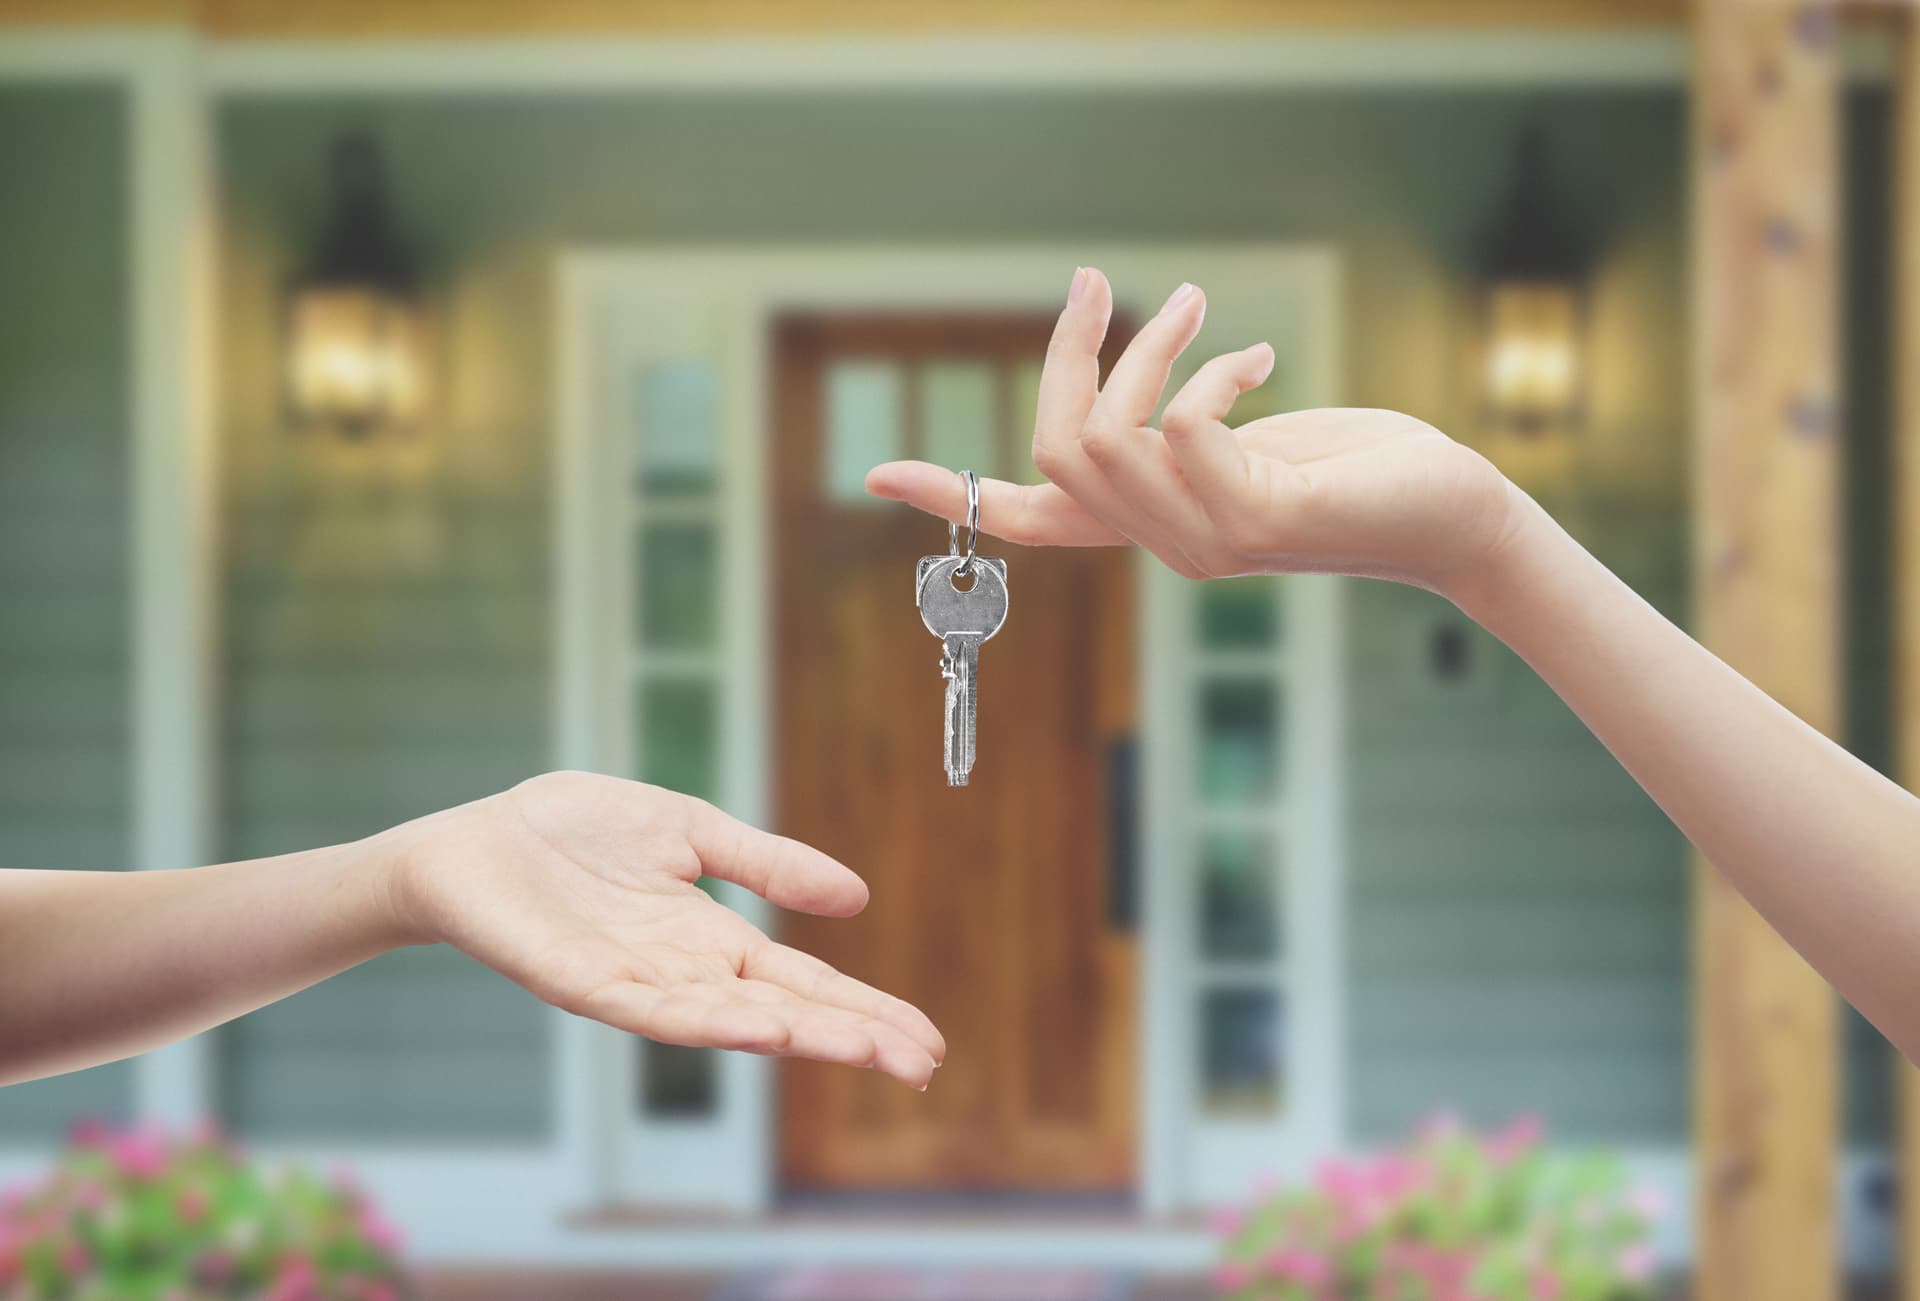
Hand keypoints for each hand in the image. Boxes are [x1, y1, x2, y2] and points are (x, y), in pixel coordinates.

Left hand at [376, 771, 944, 1088]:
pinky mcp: (582, 983)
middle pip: (784, 1013)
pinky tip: (757, 1027)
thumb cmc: (573, 833)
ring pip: (729, 1023)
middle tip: (922, 1064)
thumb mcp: (691, 831)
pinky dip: (708, 1021)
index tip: (926, 1040)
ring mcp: (636, 985)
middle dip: (852, 1038)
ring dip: (796, 1037)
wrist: (473, 841)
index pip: (805, 983)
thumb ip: (766, 864)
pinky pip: (652, 1011)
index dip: (864, 1010)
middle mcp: (684, 974)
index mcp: (713, 940)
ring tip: (859, 1049)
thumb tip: (857, 897)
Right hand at [866, 267, 1525, 599]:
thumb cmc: (1353, 472)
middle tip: (1090, 285)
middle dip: (1066, 357)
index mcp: (1150, 526)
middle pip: (1055, 451)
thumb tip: (1137, 404)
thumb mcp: (1246, 446)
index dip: (952, 495)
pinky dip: (1208, 377)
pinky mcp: (1255, 520)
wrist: (1447, 515)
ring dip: (1147, 351)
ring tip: (1195, 307)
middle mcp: (1164, 546)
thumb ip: (1180, 434)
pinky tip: (1258, 361)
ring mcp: (1205, 542)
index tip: (876, 478)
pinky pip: (1181, 431)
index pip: (1031, 522)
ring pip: (1110, 440)